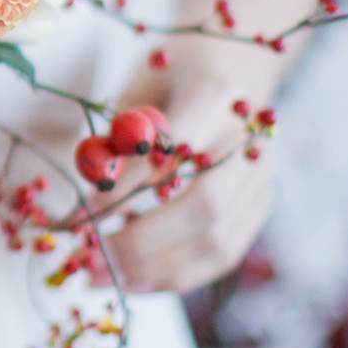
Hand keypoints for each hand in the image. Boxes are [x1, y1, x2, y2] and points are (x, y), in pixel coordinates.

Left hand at [105, 44, 279, 293]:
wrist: (229, 67)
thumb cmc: (170, 76)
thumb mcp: (136, 87)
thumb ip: (117, 136)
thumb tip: (92, 193)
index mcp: (215, 95)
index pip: (176, 149)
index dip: (131, 185)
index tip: (87, 208)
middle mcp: (249, 142)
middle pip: (205, 205)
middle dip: (141, 240)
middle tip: (89, 256)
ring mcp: (260, 180)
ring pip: (217, 242)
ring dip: (153, 270)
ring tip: (100, 277)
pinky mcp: (258, 208)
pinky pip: (221, 256)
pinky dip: (175, 276)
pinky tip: (133, 280)